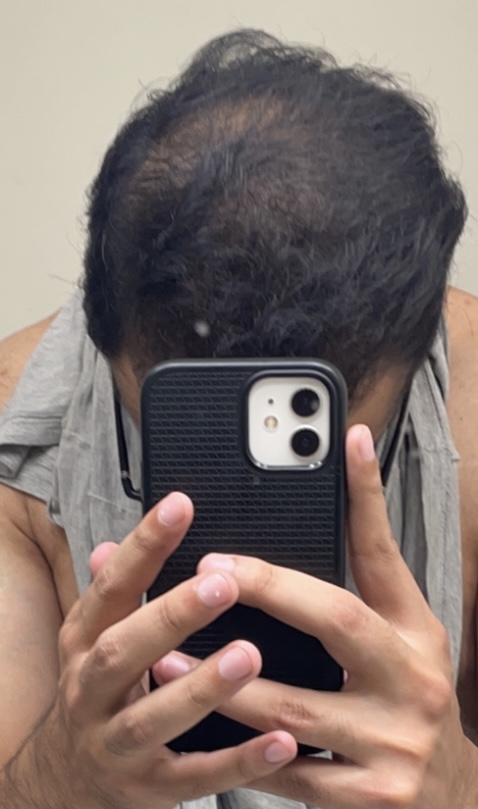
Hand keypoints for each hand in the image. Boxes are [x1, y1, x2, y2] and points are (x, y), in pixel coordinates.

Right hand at [21, 493, 295, 808]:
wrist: (66, 780)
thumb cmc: (97, 691)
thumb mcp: (93, 638)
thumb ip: (112, 594)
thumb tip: (111, 545)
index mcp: (85, 642)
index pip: (111, 587)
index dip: (144, 547)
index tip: (181, 506)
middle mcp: (92, 690)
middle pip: (125, 651)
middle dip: (173, 616)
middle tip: (223, 584)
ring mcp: (117, 744)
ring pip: (155, 718)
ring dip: (202, 687)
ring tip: (248, 655)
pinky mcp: (149, 788)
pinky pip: (196, 777)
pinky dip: (238, 760)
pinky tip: (280, 739)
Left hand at [157, 426, 475, 807]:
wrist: (452, 799)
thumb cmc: (410, 698)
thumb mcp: (403, 635)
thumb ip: (367, 578)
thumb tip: (346, 494)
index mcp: (414, 632)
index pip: (386, 553)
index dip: (368, 494)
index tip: (345, 441)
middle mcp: (412, 680)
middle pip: (334, 618)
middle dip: (266, 589)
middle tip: (209, 569)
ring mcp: (393, 743)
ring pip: (293, 705)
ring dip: (223, 680)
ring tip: (169, 655)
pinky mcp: (369, 799)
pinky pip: (289, 774)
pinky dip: (243, 752)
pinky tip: (201, 733)